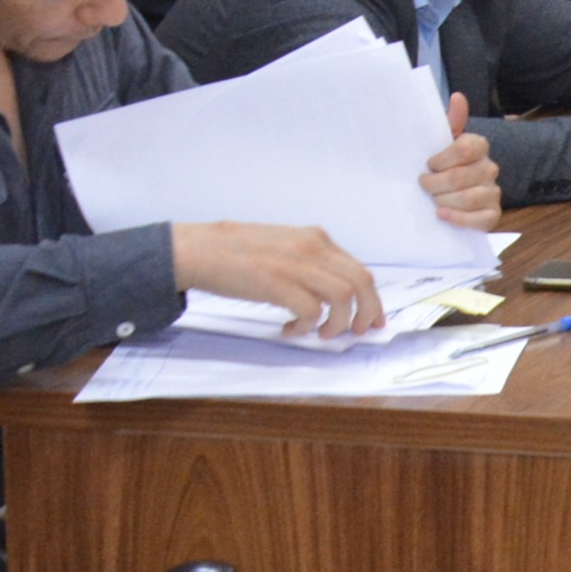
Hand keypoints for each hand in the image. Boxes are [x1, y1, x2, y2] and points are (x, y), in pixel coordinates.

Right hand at [171, 220, 383, 337]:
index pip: (359, 270)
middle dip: (366, 313)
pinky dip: (307, 328)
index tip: (371, 320)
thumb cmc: (236, 252)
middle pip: (362, 283)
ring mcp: (296, 264)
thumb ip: (310, 262)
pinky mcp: (277, 283)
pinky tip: (290, 330)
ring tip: (320, 333)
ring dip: (338, 323)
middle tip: (355, 333)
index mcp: (315, 238)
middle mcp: (313, 247)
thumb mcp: (283, 246)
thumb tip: (333, 294)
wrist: (198, 249)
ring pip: (344, 297)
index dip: (371, 299)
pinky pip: (312, 312)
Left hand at [418, 92, 501, 228]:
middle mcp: (490, 169)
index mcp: (479, 147)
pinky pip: (478, 220)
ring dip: (443, 201)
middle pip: (461, 176)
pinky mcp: (492, 216)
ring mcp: (493, 193)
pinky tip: (441, 215)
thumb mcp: (442, 144)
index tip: (429, 164)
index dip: (441, 159)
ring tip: (432, 201)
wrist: (449, 198)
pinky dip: (457, 218)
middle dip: (435, 184)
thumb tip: (458, 97)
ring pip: (468, 198)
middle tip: (423, 185)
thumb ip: (450, 122)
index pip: (465, 147)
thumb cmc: (442, 167)